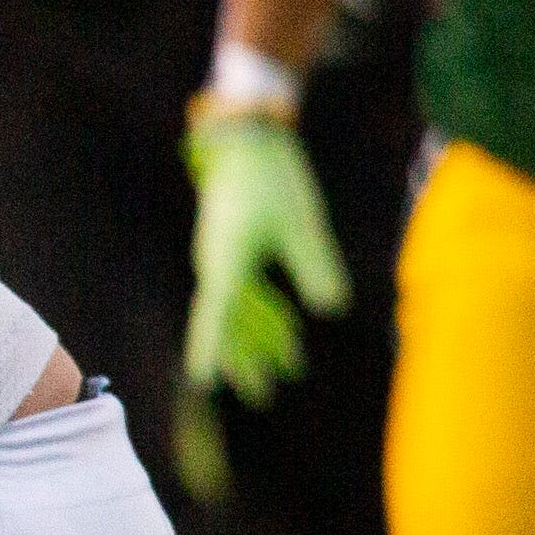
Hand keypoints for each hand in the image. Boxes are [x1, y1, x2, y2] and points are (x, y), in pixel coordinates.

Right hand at [184, 114, 347, 403]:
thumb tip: (333, 309)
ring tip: (290, 371)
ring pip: (242, 313)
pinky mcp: (237, 250)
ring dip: (262, 341)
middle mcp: (218, 269)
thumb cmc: (272, 177)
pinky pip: (251, 293)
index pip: (215, 319)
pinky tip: (291, 330)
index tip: (201, 384)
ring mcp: (226, 261)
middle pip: (228, 327)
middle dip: (246, 362)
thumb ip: (316, 265)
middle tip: (263, 397)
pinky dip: (269, 315)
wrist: (248, 137)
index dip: (209, 351)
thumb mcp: (302, 222)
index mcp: (226, 265)